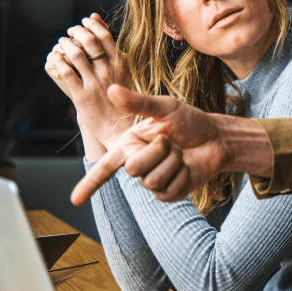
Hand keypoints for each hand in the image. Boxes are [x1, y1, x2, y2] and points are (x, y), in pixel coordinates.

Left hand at [45, 14, 133, 147]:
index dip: (91, 25)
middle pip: (89, 41)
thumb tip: (97, 19)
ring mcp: (95, 84)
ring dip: (65, 44)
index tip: (84, 22)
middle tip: (70, 31)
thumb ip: (112, 48)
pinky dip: (58, 61)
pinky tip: (56, 58)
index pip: (105, 36)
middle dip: (76, 31)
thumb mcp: (125, 71)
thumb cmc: (124, 98)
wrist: (121, 128)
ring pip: (75, 54)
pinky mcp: (81, 96)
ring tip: (62, 43)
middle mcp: (109, 72)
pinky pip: (66, 72)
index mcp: (122, 65)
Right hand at [71, 84, 228, 205]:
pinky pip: (168, 191)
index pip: (105, 166)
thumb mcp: (166, 108)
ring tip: (181, 153)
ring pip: (152, 181)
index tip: (74, 200)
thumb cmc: (190, 121)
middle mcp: (138, 163)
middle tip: (171, 141)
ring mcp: (153, 180)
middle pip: (133, 169)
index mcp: (130, 144)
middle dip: (157, 151)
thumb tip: (111, 89)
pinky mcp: (169, 192)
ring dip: (172, 163)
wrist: (217, 138)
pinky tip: (188, 167)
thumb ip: (139, 103)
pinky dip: (182, 176)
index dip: (89, 184)